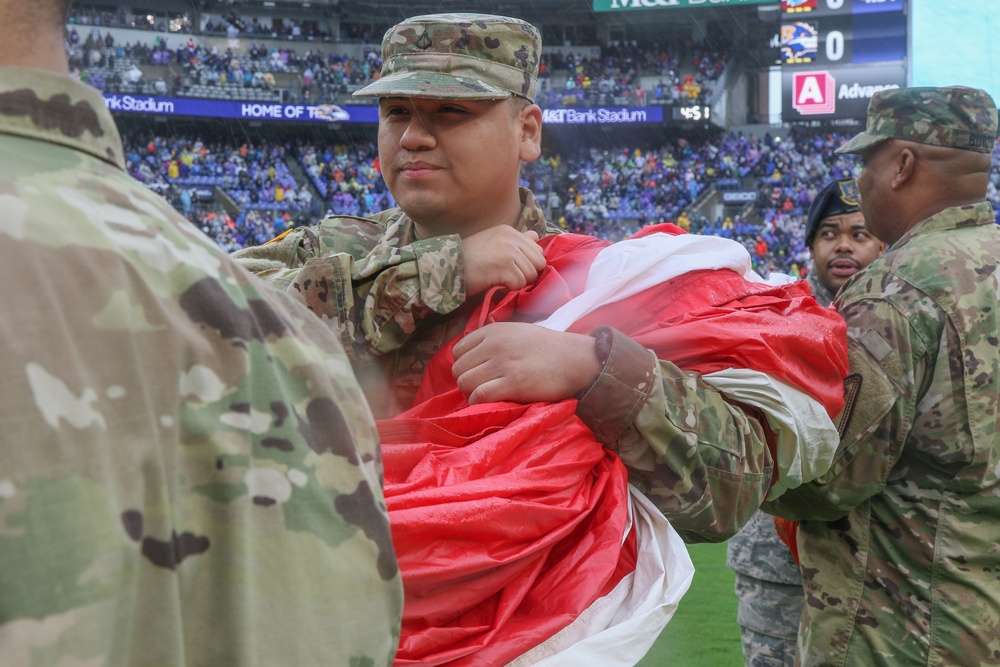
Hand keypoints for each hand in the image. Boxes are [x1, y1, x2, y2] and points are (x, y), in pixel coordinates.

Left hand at [452, 322, 602, 404]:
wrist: (577, 359)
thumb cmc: (549, 348)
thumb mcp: (518, 331)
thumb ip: (495, 339)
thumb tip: (475, 354)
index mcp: (494, 331)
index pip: (458, 350)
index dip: (466, 365)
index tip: (478, 374)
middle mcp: (494, 344)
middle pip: (458, 369)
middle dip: (467, 381)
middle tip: (482, 388)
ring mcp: (502, 363)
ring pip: (465, 383)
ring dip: (471, 394)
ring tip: (487, 397)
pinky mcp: (512, 383)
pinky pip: (479, 396)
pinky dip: (480, 404)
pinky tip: (491, 403)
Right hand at [461, 227, 545, 295]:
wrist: (447, 267)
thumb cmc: (468, 259)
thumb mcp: (493, 243)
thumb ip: (516, 241)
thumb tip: (535, 236)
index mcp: (509, 231)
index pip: (537, 251)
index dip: (528, 264)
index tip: (512, 269)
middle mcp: (511, 238)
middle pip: (538, 263)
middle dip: (526, 274)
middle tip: (507, 277)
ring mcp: (509, 251)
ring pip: (531, 275)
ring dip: (517, 282)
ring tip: (499, 279)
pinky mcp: (505, 266)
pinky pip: (520, 284)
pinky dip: (509, 288)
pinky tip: (496, 283)